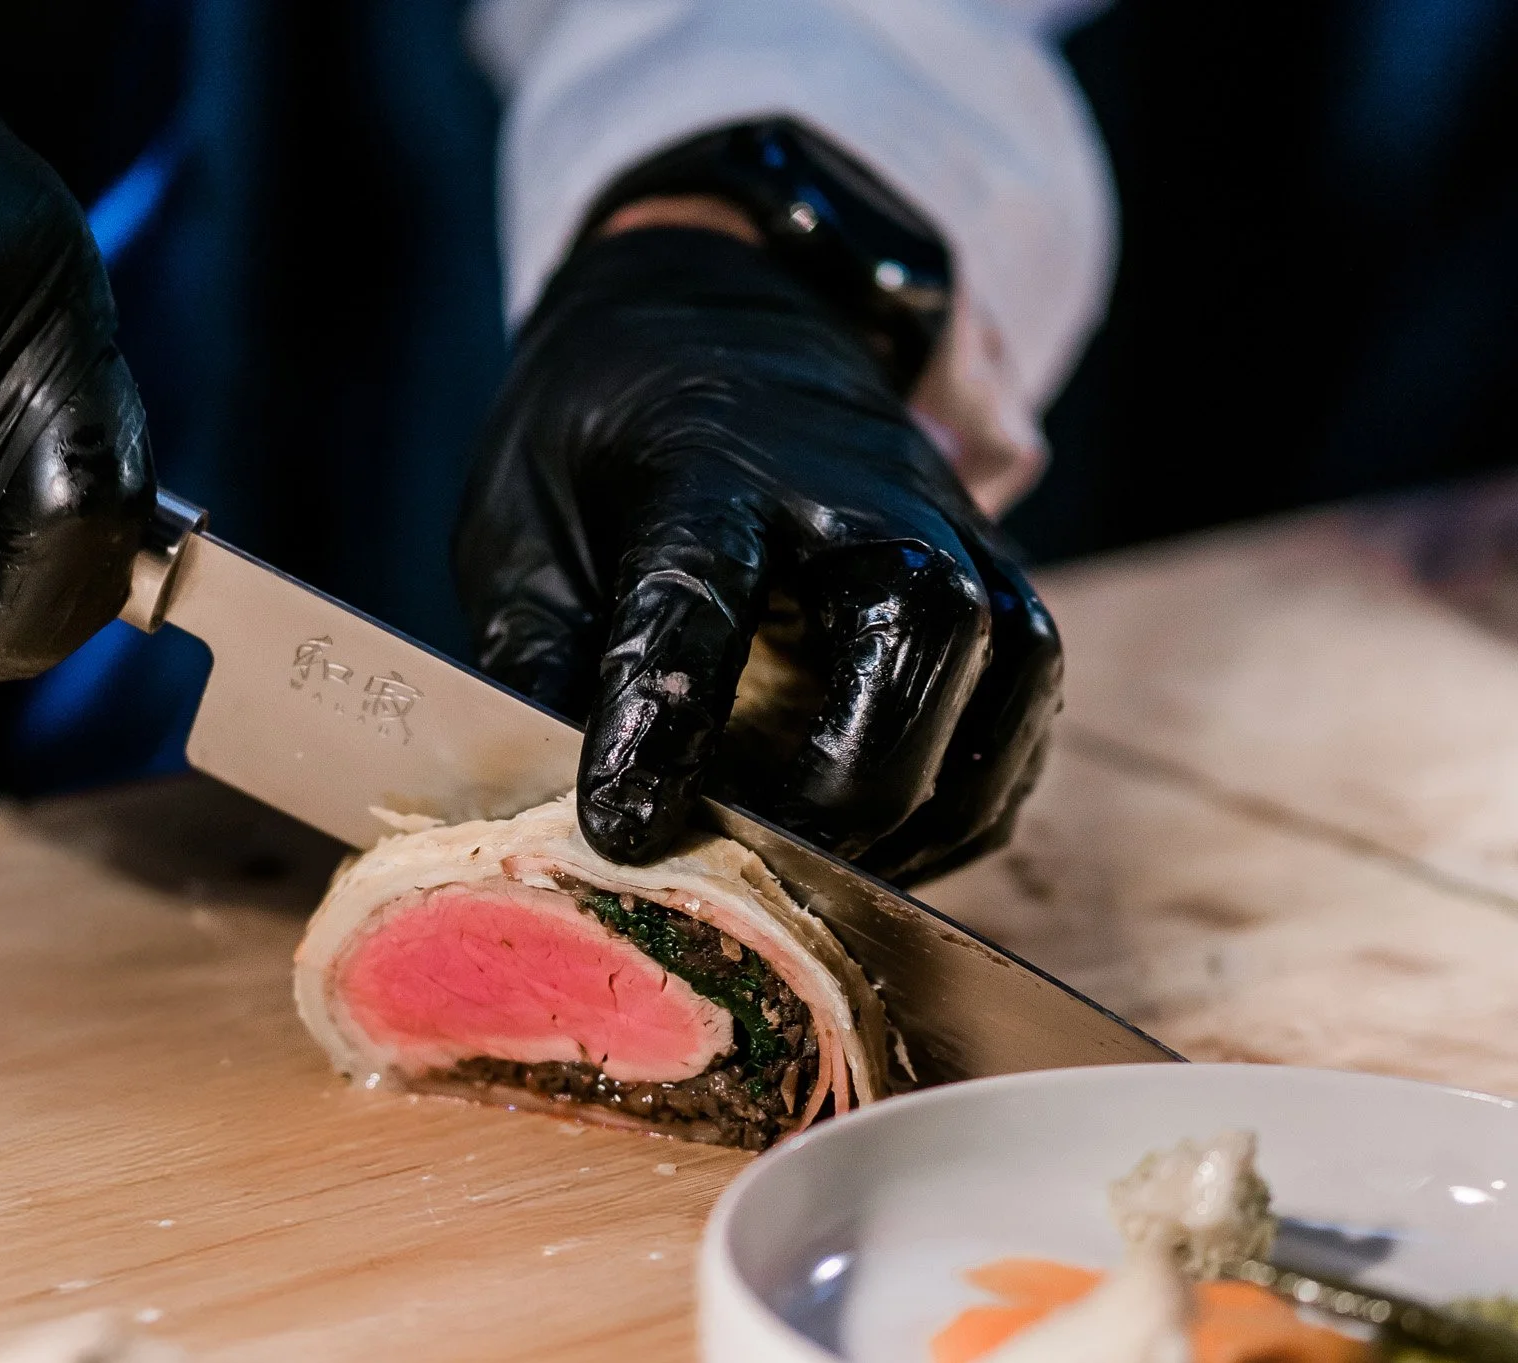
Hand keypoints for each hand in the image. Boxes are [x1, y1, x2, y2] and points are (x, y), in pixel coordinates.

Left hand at [454, 219, 1059, 882]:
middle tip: (759, 859)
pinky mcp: (991, 561)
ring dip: (925, 804)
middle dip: (845, 782)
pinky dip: (970, 795)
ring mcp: (945, 518)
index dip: (662, 726)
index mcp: (706, 466)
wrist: (719, 308)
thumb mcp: (522, 523)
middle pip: (914, 632)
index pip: (696, 601)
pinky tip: (890, 840)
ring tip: (828, 868)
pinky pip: (1024, 701)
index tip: (622, 826)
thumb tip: (547, 797)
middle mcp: (855, 487)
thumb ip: (537, 656)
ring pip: (1004, 670)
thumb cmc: (603, 430)